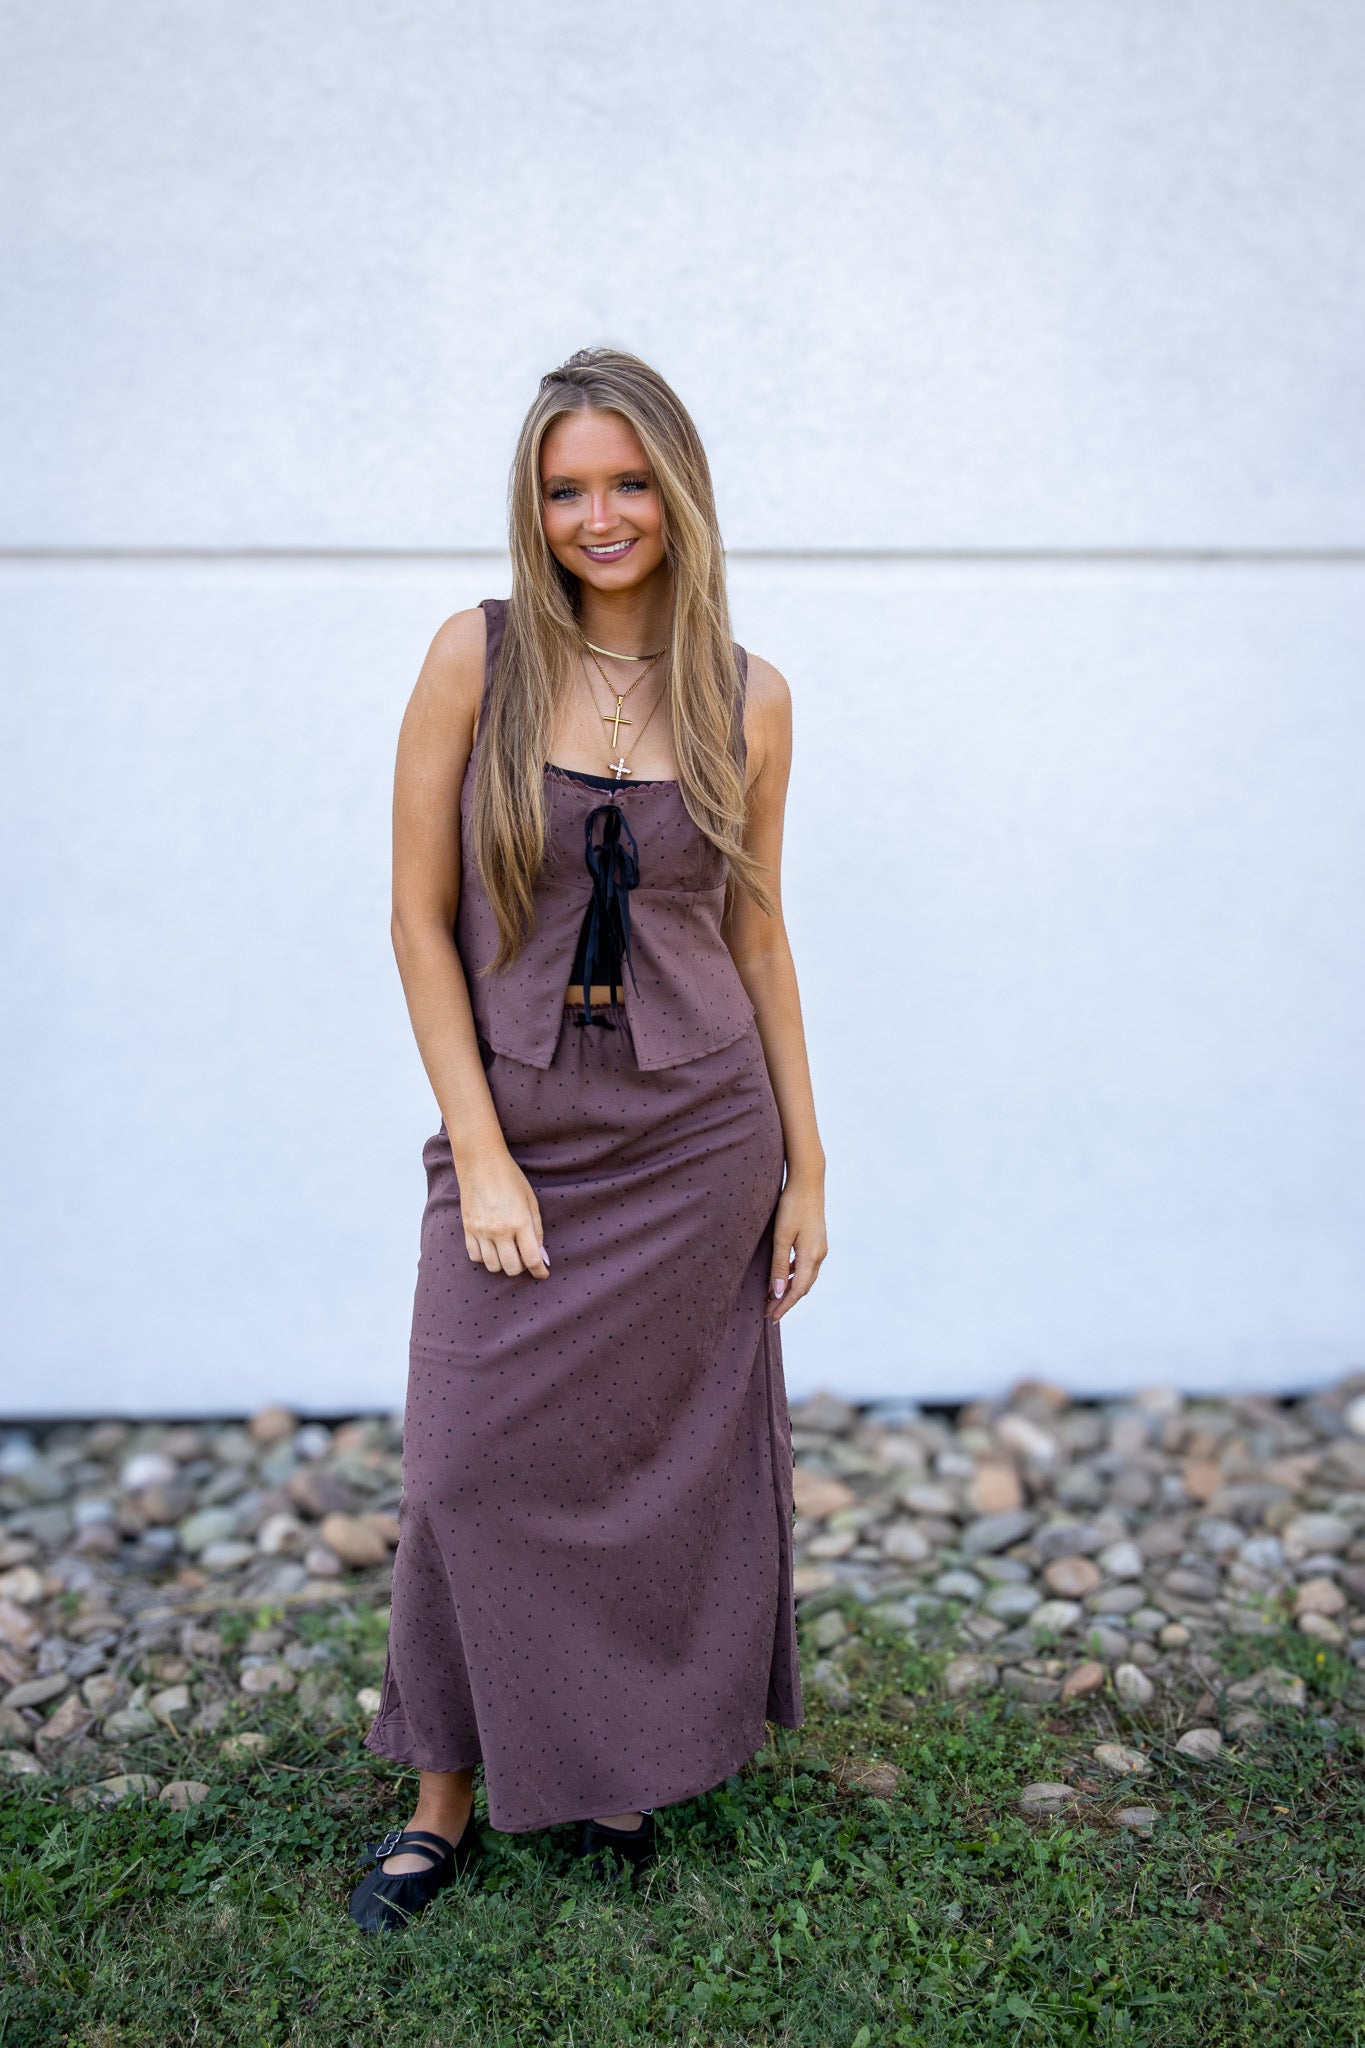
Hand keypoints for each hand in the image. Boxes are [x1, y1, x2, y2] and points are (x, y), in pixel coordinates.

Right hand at [455, 1147, 549, 1278]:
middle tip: (524, 1257)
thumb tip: (542, 1256)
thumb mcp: (531, 1201)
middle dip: (521, 1268)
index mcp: (520, 1222)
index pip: (532, 1259)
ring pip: (492, 1266)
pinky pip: (475, 1257)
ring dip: (503, 1264)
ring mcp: (481, 1231)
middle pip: (512, 1268)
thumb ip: (537, 1230)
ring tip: (508, 1252)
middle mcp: (500, 1230)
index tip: (543, 1274)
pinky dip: (485, 1258)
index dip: (540, 1271)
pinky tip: (492, 1247)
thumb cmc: (510, 1178)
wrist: (481, 1162)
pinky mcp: (468, 1229)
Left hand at [766, 1175, 826, 1322]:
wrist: (808, 1181)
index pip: (797, 1291)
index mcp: (811, 1256)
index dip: (784, 1305)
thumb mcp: (781, 1236)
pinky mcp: (817, 1241)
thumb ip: (778, 1264)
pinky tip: (782, 1277)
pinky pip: (806, 1267)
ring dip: (789, 1290)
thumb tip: (776, 1292)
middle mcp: (819, 1255)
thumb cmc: (792, 1206)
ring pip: (805, 1278)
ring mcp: (820, 1248)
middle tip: (767, 1313)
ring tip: (771, 1298)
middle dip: (785, 1301)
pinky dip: (794, 1277)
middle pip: (803, 1287)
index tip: (770, 1317)